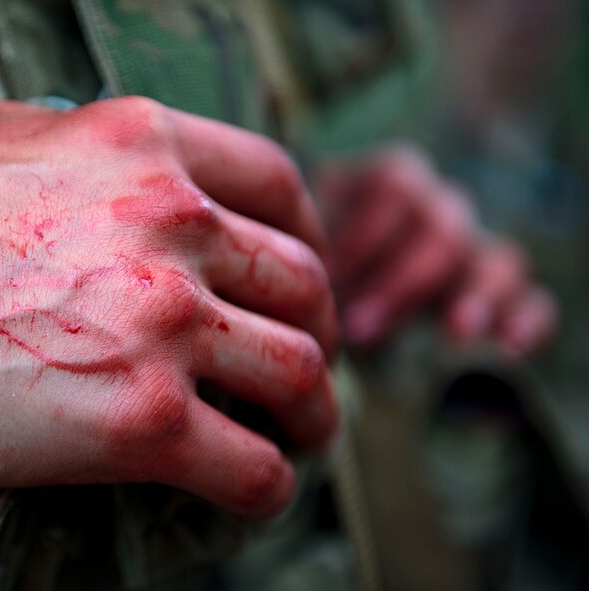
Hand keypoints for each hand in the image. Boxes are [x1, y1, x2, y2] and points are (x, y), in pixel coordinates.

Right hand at [0, 98, 336, 516]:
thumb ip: (71, 139)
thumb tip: (108, 157)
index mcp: (140, 148)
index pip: (277, 185)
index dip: (306, 237)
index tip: (295, 281)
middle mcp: (168, 223)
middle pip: (302, 283)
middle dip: (315, 332)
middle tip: (300, 367)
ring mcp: (162, 321)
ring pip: (300, 374)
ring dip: (312, 413)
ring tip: (297, 434)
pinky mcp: (141, 420)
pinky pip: (254, 465)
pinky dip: (265, 485)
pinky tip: (247, 489)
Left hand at [315, 144, 554, 354]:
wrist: (316, 295)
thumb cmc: (299, 266)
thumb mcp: (291, 245)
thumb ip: (296, 249)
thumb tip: (295, 280)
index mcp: (383, 182)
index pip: (394, 186)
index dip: (363, 235)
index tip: (325, 278)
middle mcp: (435, 207)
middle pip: (444, 226)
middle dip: (400, 282)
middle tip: (359, 330)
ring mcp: (471, 248)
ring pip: (499, 256)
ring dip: (476, 294)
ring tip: (456, 332)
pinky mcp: (491, 291)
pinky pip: (531, 296)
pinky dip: (527, 319)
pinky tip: (508, 347)